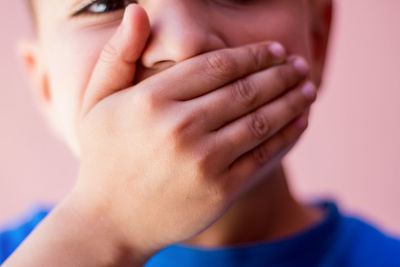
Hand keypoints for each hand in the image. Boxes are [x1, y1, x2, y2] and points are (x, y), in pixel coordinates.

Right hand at [76, 3, 315, 260]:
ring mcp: (203, 160)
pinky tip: (301, 121)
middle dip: (280, 74)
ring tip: (308, 88)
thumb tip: (137, 10)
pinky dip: (287, 136)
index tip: (274, 50)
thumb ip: (117, 54)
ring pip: (260, 120)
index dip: (252, 55)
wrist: (110, 220)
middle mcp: (180, 127)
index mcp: (152, 100)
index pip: (216, 66)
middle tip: (300, 65)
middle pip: (245, 90)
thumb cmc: (104, 157)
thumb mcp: (96, 101)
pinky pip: (262, 156)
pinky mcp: (220, 190)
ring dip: (291, 100)